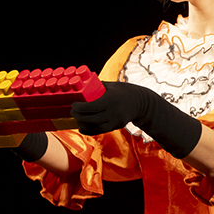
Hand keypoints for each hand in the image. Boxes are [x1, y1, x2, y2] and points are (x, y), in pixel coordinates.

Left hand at [71, 80, 200, 157]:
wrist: (141, 103)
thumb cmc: (124, 91)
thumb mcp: (112, 85)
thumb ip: (98, 85)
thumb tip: (84, 83)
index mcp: (110, 100)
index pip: (90, 106)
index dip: (79, 108)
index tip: (74, 105)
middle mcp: (112, 112)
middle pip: (90, 118)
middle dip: (78, 116)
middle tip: (72, 111)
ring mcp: (114, 120)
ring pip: (94, 127)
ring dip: (82, 124)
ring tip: (77, 119)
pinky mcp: (116, 126)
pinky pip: (99, 131)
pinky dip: (89, 130)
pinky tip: (82, 127)